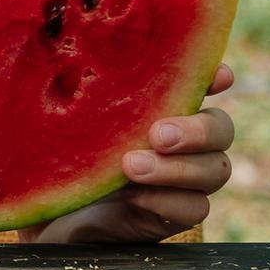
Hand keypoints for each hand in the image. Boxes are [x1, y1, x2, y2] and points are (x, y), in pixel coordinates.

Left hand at [21, 63, 237, 243]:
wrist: (49, 218)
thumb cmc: (58, 159)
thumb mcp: (69, 123)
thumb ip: (82, 97)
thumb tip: (67, 50)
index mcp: (160, 108)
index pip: (199, 86)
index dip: (212, 77)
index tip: (219, 76)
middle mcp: (182, 142)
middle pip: (221, 129)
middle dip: (197, 130)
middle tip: (158, 134)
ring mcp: (183, 180)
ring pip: (215, 169)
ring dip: (177, 168)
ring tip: (132, 166)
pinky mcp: (174, 215)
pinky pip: (194, 208)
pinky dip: (166, 199)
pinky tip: (133, 196)